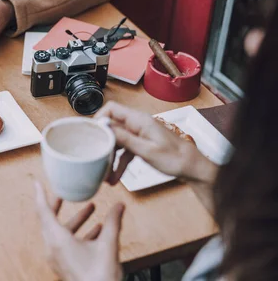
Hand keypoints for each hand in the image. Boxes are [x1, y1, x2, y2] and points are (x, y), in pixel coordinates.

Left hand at [35, 182, 123, 280]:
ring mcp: (57, 258)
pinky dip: (78, 233)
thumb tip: (119, 206)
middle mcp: (53, 248)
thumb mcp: (108, 245)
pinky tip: (96, 230)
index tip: (37, 182)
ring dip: (75, 219)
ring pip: (61, 232)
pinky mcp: (65, 265)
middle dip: (59, 205)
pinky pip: (66, 244)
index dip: (40, 195)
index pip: (43, 211)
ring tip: (90, 208)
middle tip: (65, 192)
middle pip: (50, 220)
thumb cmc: (99, 277)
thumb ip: (113, 222)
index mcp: (57, 240)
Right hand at [96, 102, 217, 184]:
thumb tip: (105, 128)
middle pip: (111, 126)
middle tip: (94, 154)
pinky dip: (119, 162)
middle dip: (102, 141)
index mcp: (139, 120)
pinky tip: (114, 177)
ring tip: (103, 172)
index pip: (112, 109)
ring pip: (116, 141)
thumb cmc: (176, 158)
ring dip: (109, 156)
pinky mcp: (141, 144)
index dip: (99, 119)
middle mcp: (138, 124)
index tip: (91, 134)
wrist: (193, 168)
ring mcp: (139, 134)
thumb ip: (124, 138)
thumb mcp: (147, 150)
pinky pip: (124, 151)